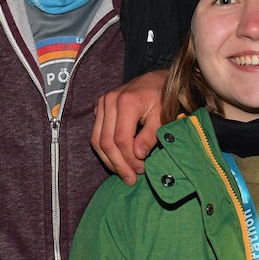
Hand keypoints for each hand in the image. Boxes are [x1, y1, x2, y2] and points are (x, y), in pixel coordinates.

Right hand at [91, 70, 166, 184]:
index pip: (121, 138)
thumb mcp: (162, 116)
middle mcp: (109, 101)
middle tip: (131, 179)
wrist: (155, 80)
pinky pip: (96, 134)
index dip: (130, 158)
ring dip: (109, 160)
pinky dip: (105, 151)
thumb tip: (139, 155)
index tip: (142, 170)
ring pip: (97, 140)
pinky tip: (117, 161)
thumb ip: (150, 135)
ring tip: (124, 173)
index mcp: (126, 101)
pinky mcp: (99, 108)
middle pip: (106, 142)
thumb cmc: (162, 98)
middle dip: (118, 164)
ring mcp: (101, 104)